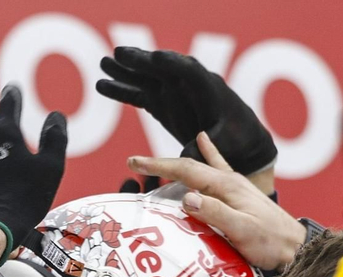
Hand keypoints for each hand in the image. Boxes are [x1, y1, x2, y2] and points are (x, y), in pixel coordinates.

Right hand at [98, 47, 276, 175]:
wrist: (240, 144)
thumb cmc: (238, 142)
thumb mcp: (224, 145)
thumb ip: (204, 148)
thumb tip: (186, 156)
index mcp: (209, 90)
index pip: (189, 71)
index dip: (172, 64)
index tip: (155, 58)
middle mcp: (188, 86)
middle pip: (162, 68)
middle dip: (142, 61)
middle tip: (119, 54)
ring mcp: (173, 93)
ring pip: (147, 78)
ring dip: (126, 71)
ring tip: (104, 63)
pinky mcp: (163, 105)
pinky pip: (140, 94)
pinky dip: (122, 90)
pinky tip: (103, 84)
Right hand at [127, 133, 307, 270]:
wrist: (295, 247)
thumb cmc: (269, 242)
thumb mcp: (241, 230)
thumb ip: (215, 213)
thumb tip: (186, 198)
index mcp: (226, 186)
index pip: (186, 170)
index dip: (158, 165)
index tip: (134, 163)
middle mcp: (229, 181)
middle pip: (189, 166)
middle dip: (160, 164)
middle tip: (134, 164)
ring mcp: (234, 186)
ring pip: (199, 168)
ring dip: (177, 163)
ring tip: (158, 160)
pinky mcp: (238, 194)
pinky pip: (217, 168)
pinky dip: (209, 153)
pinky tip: (204, 140)